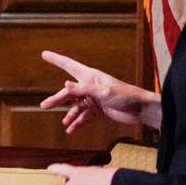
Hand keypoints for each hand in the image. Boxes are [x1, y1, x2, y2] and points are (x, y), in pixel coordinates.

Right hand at [39, 51, 159, 131]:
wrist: (141, 110)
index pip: (69, 65)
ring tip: (64, 124)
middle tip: (43, 106)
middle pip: (69, 92)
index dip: (56, 60)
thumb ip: (84, 89)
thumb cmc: (126, 96)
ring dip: (69, 115)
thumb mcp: (104, 92)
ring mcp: (94, 98)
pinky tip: (72, 130)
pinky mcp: (99, 109)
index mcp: (91, 76)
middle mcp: (90, 86)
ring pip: (76, 106)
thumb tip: (64, 85)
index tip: (44, 54)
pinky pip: (85, 116)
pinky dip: (79, 122)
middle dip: (57, 99)